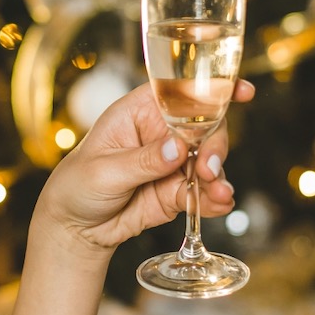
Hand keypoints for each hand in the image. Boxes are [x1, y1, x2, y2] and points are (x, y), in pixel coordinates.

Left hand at [35, 79, 254, 256]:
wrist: (75, 228)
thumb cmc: (78, 186)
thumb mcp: (104, 171)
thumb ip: (142, 160)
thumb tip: (178, 149)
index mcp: (139, 111)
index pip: (179, 90)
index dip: (211, 87)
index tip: (239, 91)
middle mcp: (162, 132)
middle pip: (205, 127)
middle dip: (215, 146)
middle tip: (209, 170)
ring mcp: (173, 163)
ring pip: (209, 161)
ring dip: (218, 176)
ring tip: (218, 194)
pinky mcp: (177, 191)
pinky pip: (203, 192)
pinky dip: (214, 199)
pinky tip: (219, 205)